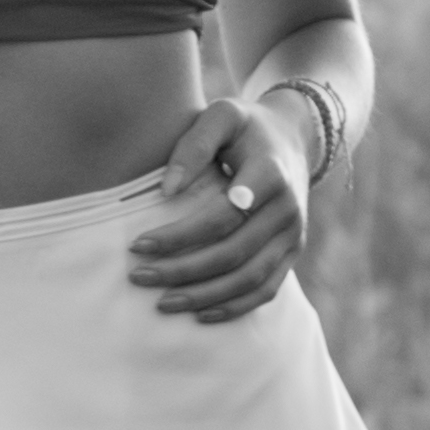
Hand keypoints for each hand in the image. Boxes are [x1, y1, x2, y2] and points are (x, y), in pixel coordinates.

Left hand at [124, 94, 311, 321]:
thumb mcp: (221, 114)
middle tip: (137, 277)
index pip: (222, 216)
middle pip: (233, 253)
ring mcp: (293, 235)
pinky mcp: (292, 253)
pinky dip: (235, 307)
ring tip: (162, 304)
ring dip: (204, 296)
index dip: (179, 235)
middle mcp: (287, 210)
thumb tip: (167, 191)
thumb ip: (192, 145)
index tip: (136, 244)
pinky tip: (201, 315)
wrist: (293, 139)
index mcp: (270, 175)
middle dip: (182, 270)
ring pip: (249, 279)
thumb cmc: (245, 125)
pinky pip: (267, 289)